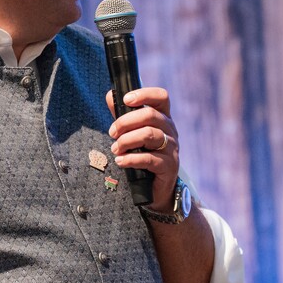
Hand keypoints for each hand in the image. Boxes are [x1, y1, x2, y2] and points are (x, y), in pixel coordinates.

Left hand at [105, 86, 179, 206]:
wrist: (156, 188)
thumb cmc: (144, 155)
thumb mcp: (134, 132)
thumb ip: (123, 115)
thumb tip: (110, 95)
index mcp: (163, 118)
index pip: (161, 97)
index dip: (144, 94)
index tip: (126, 100)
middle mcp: (170, 130)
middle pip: (150, 115)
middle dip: (126, 122)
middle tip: (112, 132)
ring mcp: (172, 148)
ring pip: (150, 135)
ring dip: (127, 140)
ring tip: (115, 148)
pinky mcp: (169, 166)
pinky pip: (149, 158)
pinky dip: (131, 159)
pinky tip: (120, 161)